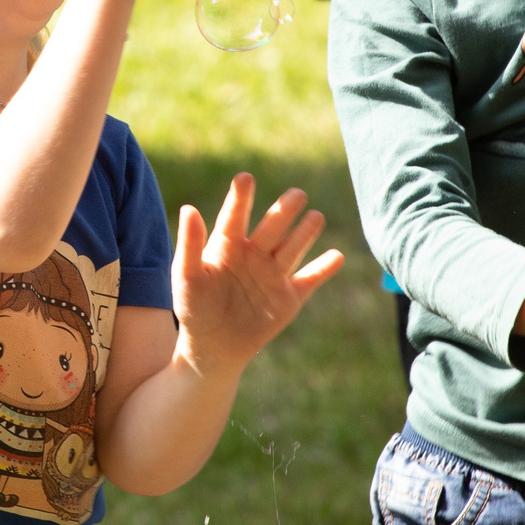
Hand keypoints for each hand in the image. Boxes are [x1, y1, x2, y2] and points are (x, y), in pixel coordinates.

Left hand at [171, 175, 343, 376]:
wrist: (212, 347)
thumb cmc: (194, 308)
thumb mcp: (187, 276)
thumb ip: (190, 244)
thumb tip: (188, 209)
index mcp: (227, 245)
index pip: (234, 216)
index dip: (240, 198)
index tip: (245, 178)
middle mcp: (254, 254)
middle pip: (272, 227)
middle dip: (284, 210)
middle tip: (296, 194)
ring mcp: (273, 275)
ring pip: (293, 247)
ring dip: (305, 232)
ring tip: (315, 216)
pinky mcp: (289, 297)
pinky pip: (310, 279)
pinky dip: (324, 269)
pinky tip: (337, 256)